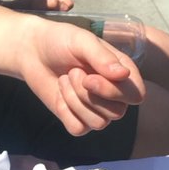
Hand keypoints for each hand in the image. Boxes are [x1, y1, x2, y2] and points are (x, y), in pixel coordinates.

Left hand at [16, 16, 144, 136]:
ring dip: (75, 100)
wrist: (32, 51)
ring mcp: (96, 109)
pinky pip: (79, 128)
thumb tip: (124, 74)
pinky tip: (60, 93)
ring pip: (98, 123)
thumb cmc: (61, 41)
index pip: (136, 95)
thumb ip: (102, 57)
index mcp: (121, 72)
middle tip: (72, 72)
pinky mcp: (77, 120)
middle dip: (88, 94)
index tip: (90, 78)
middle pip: (117, 112)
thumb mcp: (81, 41)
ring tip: (65, 79)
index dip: (115, 92)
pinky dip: (66, 111)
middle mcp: (113, 94)